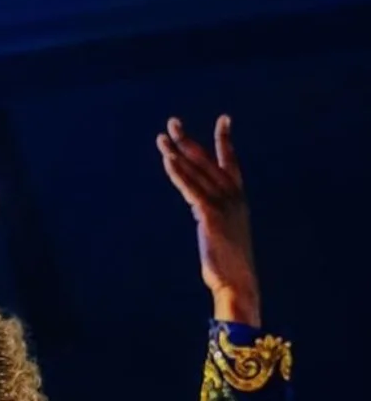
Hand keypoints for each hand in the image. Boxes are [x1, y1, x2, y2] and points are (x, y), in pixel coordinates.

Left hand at [156, 115, 260, 325]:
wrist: (237, 282)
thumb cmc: (229, 264)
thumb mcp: (224, 232)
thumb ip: (214, 216)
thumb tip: (202, 211)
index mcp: (238, 199)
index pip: (231, 163)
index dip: (225, 141)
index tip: (224, 119)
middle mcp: (233, 197)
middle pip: (207, 161)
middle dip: (189, 141)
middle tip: (172, 122)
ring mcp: (223, 205)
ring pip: (196, 171)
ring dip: (177, 153)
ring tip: (161, 137)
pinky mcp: (210, 215)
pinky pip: (191, 188)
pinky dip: (179, 173)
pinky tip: (168, 160)